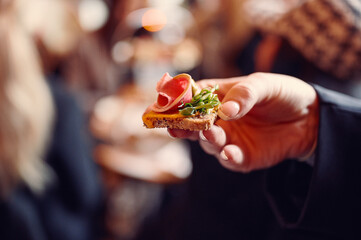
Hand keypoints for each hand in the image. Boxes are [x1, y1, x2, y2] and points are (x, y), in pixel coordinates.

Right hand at [168, 73, 318, 171]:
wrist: (310, 119)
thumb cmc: (282, 94)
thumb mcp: (264, 85)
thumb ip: (245, 94)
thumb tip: (225, 111)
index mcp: (217, 96)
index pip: (190, 98)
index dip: (174, 101)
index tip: (159, 105)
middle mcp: (218, 119)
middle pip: (192, 124)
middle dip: (180, 126)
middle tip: (174, 127)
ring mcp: (229, 139)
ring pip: (208, 143)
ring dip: (207, 139)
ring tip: (211, 133)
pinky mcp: (242, 157)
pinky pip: (229, 160)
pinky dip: (227, 158)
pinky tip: (229, 152)